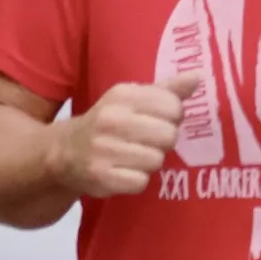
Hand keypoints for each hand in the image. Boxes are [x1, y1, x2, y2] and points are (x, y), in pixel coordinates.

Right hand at [49, 74, 198, 198]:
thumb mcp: (130, 100)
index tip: (155, 120)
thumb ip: (165, 90)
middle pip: (169, 135)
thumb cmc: (107, 123)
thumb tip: (197, 77)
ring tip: (132, 157)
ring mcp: (104, 148)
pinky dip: (135, 180)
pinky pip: (140, 182)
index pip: (173, 106)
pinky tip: (122, 171)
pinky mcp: (101, 175)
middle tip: (144, 142)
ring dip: (148, 162)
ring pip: (156, 160)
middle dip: (161, 142)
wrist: (64, 151)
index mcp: (122, 95)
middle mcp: (112, 118)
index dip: (170, 117)